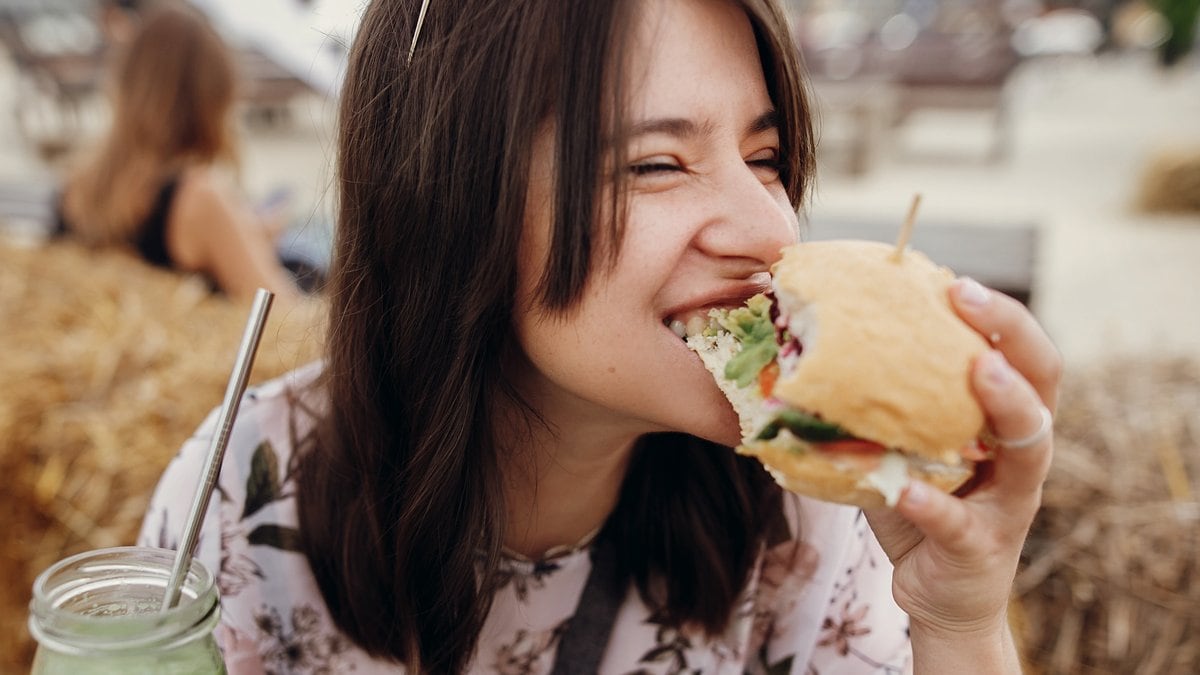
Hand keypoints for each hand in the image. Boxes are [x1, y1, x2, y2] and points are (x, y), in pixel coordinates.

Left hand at [864, 278, 1059, 647]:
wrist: (939, 597)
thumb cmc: (920, 507)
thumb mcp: (901, 447)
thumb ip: (879, 405)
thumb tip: (805, 348)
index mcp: (1003, 423)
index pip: (1021, 356)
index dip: (1000, 316)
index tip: (955, 281)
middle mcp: (1022, 456)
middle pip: (1042, 384)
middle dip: (1012, 335)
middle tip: (968, 296)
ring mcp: (1009, 503)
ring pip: (1031, 449)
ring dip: (1007, 404)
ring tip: (979, 371)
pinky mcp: (982, 548)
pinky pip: (959, 522)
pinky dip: (932, 503)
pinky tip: (902, 487)